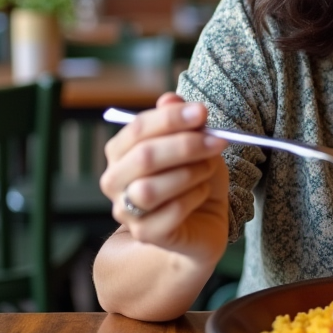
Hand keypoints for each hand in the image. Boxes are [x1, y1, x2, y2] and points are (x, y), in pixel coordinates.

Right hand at [100, 93, 229, 263]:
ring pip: (150, 189)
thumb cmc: (193, 179)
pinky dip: (193, 198)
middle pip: (143, 157)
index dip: (170, 119)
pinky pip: (169, 213)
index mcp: (120, 152)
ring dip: (188, 174)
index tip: (202, 112)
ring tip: (208, 169)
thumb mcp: (193, 144)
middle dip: (185, 145)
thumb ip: (180, 121)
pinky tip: (203, 192)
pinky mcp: (146, 234)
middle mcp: (115, 181)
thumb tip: (170, 98)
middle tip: (217, 140)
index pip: (137, 129)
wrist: (202, 223)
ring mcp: (126, 210)